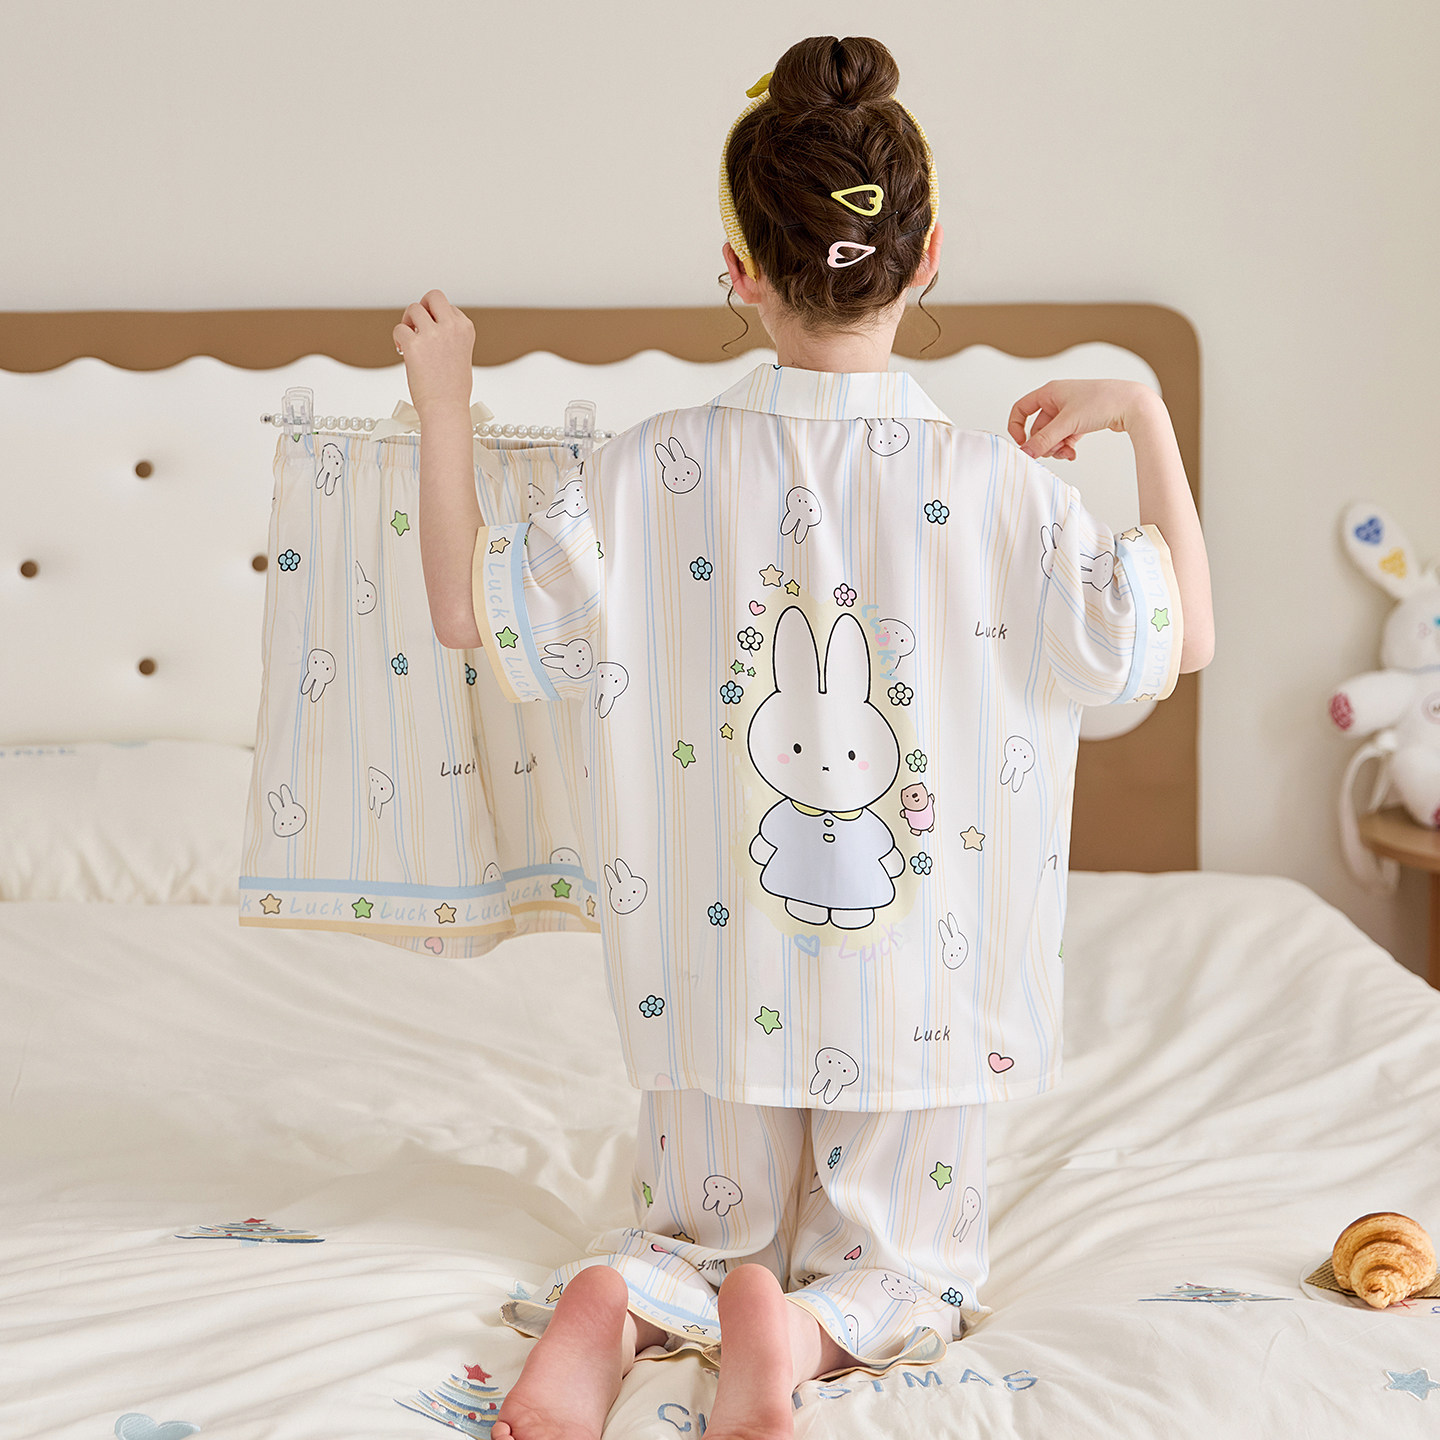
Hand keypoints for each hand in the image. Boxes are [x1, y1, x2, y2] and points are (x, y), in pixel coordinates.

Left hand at [392, 290, 474, 416]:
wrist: (446, 409)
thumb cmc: (453, 389)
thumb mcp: (462, 354)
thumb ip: (450, 335)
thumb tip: (429, 323)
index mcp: (466, 328)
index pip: (448, 307)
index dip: (436, 319)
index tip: (432, 334)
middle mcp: (451, 327)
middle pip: (433, 296)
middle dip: (422, 307)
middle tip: (416, 324)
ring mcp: (433, 335)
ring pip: (413, 309)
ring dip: (407, 323)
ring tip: (409, 341)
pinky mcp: (414, 345)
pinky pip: (399, 329)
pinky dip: (398, 339)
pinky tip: (402, 351)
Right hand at [1007, 379, 1153, 460]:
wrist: (1133, 405)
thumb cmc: (1103, 402)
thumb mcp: (1068, 423)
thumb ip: (1044, 440)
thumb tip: (1026, 453)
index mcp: (1050, 392)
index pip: (1021, 409)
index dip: (1017, 427)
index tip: (1022, 444)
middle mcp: (1058, 399)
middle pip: (1038, 428)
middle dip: (1045, 443)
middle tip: (1054, 451)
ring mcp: (1070, 411)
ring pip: (1052, 435)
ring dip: (1056, 447)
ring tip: (1068, 452)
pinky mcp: (1081, 421)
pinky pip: (1065, 437)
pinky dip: (1066, 446)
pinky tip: (1073, 453)